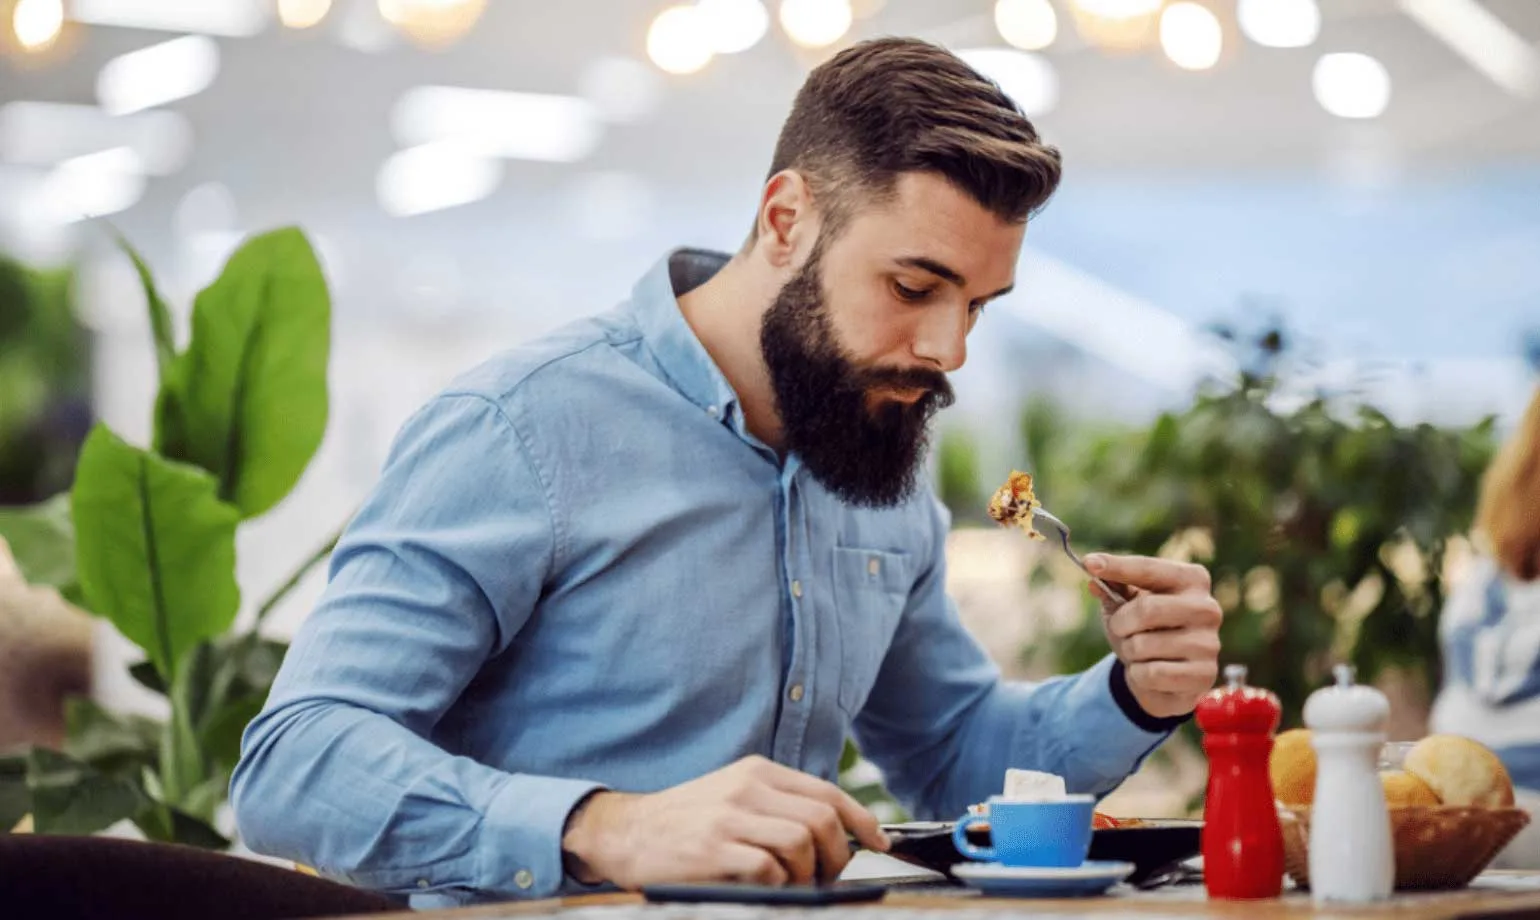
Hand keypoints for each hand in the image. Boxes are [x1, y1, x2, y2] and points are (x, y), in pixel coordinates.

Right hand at [559, 755, 890, 888]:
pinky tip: (764, 887)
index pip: (828, 792)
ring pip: (801, 843)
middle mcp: (747, 787)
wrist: (624, 832)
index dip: (861, 821)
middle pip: (822, 820)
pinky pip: (769, 868)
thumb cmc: (685, 822)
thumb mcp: (733, 796)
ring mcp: (729, 817)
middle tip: (827, 878)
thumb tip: (835, 832)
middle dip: (837, 857)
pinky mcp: (712, 848)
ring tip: (794, 886)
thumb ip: (777, 805)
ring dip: (808, 875)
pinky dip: (778, 884)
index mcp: (757, 772)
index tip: (878, 843)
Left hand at [1085, 553, 1221, 718]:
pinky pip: (1151, 673)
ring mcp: (1209, 643)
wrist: (1165, 678)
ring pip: (1143, 645)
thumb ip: (1112, 588)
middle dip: (1121, 623)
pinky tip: (1151, 672)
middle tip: (1120, 630)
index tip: (1089, 563)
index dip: (1117, 566)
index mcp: (1192, 579)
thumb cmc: (1144, 630)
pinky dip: (1139, 674)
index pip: (1148, 569)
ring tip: (1140, 653)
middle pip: (1146, 609)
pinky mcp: (1204, 674)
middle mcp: (1207, 607)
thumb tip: (1094, 578)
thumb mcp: (1126, 604)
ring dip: (1129, 651)